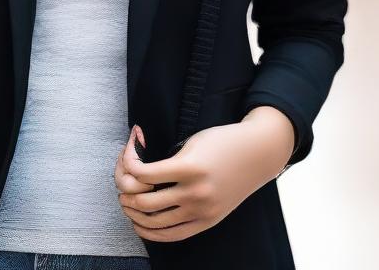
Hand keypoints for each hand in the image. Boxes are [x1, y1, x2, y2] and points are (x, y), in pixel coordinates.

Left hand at [113, 115, 291, 242]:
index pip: (143, 174)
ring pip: (155, 222)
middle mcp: (195, 193)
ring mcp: (202, 211)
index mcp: (189, 167)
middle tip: (121, 183)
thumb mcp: (192, 142)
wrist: (257, 154)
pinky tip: (140, 223)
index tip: (128, 153)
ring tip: (127, 202)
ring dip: (134, 213)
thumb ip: (168, 160)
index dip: (127, 163)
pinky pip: (173, 235)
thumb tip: (136, 173)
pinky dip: (152, 232)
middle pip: (145, 202)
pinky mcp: (208, 222)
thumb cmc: (222, 142)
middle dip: (125, 192)